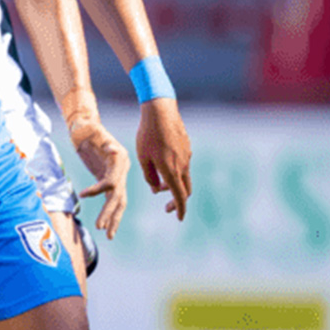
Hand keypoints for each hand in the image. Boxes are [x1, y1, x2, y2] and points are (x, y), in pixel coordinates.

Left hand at [69, 117, 131, 238]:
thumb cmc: (88, 128)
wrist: (87, 127)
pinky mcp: (111, 181)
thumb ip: (101, 139)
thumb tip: (111, 148)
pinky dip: (110, 213)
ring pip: (119, 202)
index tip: (83, 194)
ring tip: (108, 235)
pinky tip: (106, 225)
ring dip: (113, 219)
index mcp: (120, 159)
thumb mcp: (93, 131)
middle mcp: (122, 170)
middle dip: (110, 213)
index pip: (111, 181)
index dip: (98, 189)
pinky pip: (113, 201)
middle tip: (99, 227)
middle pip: (118, 196)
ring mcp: (118, 176)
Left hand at [135, 99, 192, 220]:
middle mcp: (182, 165)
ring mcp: (187, 156)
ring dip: (173, 184)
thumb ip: (149, 176)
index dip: (180, 209)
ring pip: (184, 177)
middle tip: (166, 206)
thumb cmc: (147, 135)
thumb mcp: (142, 158)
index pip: (179, 196)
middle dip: (177, 200)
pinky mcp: (187, 147)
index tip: (179, 218)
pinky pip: (183, 165)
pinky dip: (175, 172)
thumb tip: (155, 188)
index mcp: (171, 170)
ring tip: (158, 184)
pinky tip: (163, 166)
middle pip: (185, 190)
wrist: (161, 111)